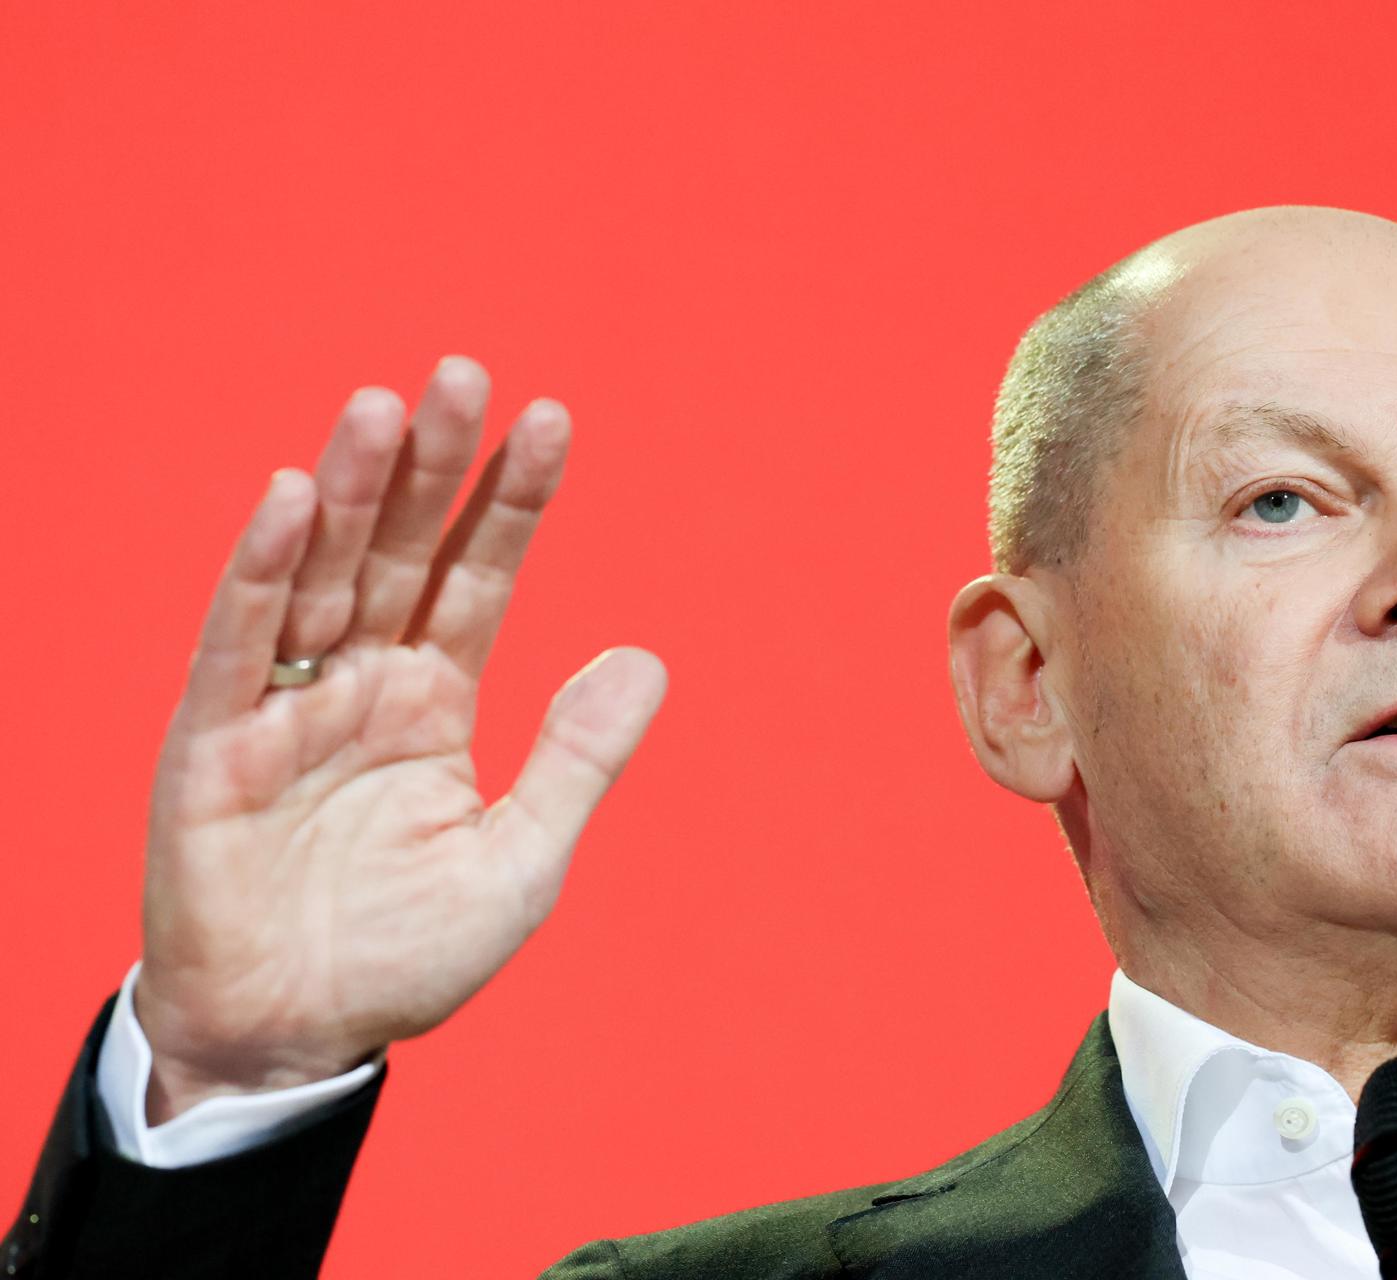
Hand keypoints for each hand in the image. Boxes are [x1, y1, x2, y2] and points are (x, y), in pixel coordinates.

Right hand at [134, 356, 667, 1122]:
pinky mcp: (213, 745)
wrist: (297, 1037)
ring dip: (348, 491)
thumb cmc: (407, 954)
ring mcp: (286, 705)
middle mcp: (362, 680)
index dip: (512, 500)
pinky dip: (260, 571)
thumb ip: (577, 758)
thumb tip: (647, 654)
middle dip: (430, 465)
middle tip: (463, 371)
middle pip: (400, 550)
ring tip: (383, 405)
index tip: (552, 418)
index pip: (479, 574)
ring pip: (321, 574)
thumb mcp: (521, 858)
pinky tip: (289, 497)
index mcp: (436, 697)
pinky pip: (237, 645)